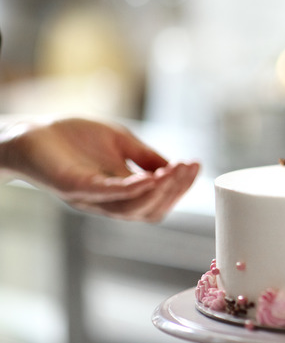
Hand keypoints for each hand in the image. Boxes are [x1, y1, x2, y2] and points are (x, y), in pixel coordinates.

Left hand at [0, 117, 198, 221]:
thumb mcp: (120, 143)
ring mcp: (91, 198)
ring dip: (159, 192)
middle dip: (175, 190)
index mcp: (120, 192)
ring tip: (176, 172)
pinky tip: (151, 178)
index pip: (158, 199)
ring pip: (133, 208)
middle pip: (150, 210)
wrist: (29, 132)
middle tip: (189, 168)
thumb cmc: (71, 138)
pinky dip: (132, 189)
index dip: (180, 186)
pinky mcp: (74, 188)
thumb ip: (145, 156)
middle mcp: (107, 201)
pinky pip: (108, 194)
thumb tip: (174, 167)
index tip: (196, 165)